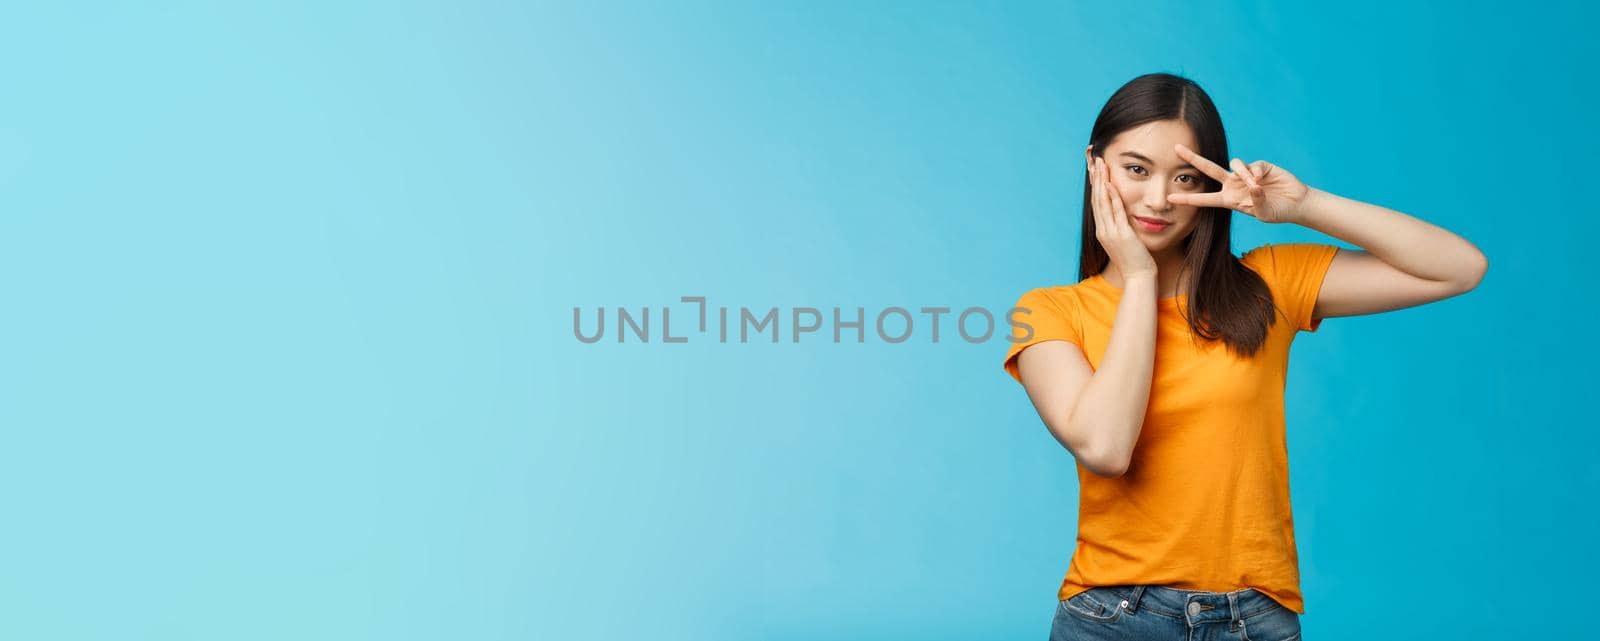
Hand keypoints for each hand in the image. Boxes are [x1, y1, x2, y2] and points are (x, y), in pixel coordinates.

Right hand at [1090, 156, 1157, 279]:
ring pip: (1102, 203)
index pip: (1096, 203)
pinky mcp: (1122, 235)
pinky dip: (1112, 198)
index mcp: (1103, 231)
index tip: (1094, 169)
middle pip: (1096, 199)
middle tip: (1094, 159)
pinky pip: (1116, 213)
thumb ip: (1122, 226)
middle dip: (1095, 178)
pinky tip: (1110, 185)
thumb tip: (1123, 213)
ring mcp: (1111, 233)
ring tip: (1100, 166)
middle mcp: (1103, 230)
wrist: (1138, 278)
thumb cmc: (1135, 260)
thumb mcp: (1126, 240)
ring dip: (1101, 183)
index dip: (1095, 185)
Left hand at [1167, 143, 1308, 223]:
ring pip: (1234, 164)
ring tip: (1256, 185)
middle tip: (1177, 148)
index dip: (1188, 198)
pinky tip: (1263, 180)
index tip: (1170, 197)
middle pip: (1208, 169)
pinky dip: (1256, 172)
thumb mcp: (1263, 213)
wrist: (1296, 204)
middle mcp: (1233, 184)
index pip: (1204, 199)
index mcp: (1229, 199)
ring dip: (1243, 174)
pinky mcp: (1260, 166)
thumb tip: (1253, 186)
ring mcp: (1246, 174)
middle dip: (1193, 158)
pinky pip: (1252, 165)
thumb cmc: (1277, 212)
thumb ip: (1255, 203)